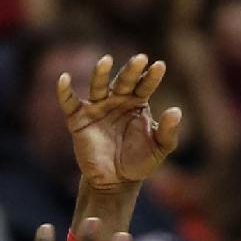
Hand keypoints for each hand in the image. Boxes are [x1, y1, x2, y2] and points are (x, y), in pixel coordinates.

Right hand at [60, 53, 181, 190]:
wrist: (115, 182)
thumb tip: (176, 111)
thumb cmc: (139, 161)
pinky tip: (64, 78)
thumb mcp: (159, 149)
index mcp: (137, 102)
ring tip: (106, 61)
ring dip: (101, 73)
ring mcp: (97, 107)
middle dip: (130, 70)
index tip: (159, 66)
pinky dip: (65, 91)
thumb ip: (168, 132)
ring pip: (98, 85)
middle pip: (123, 80)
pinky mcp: (79, 119)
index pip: (145, 85)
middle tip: (140, 58)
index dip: (151, 76)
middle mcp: (117, 99)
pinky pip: (70, 102)